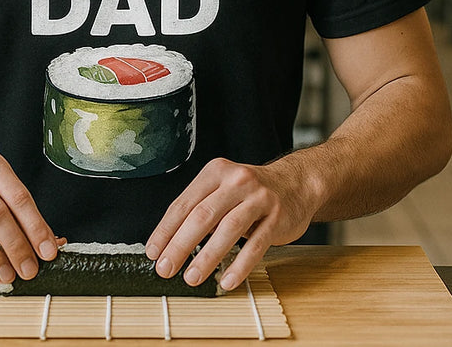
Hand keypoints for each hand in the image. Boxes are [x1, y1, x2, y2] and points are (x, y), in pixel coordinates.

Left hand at [145, 158, 318, 291]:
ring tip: (192, 278)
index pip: (184, 203)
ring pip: (228, 229)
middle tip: (165, 269)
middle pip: (202, 216)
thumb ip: (201, 208)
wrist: (298, 183)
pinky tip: (227, 280)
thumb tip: (169, 243)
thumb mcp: (223, 189)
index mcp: (216, 172)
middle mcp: (237, 181)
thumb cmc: (251, 192)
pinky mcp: (277, 217)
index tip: (153, 252)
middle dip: (180, 245)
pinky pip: (256, 245)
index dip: (166, 230)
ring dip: (207, 257)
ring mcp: (259, 198)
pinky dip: (240, 265)